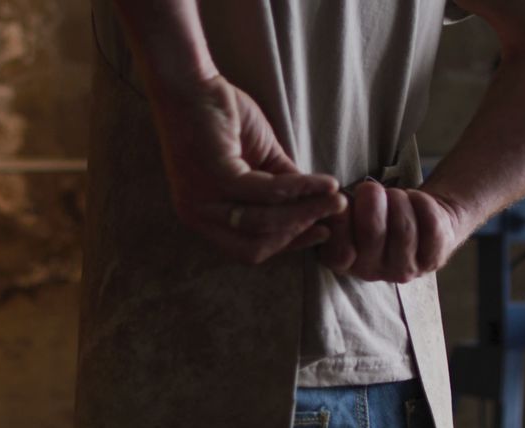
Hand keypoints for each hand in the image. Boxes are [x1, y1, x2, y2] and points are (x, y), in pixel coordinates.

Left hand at [150, 74, 345, 263]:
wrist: (190, 82)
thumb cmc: (221, 117)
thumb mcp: (259, 161)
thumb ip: (284, 186)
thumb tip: (320, 205)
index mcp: (205, 218)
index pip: (250, 248)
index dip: (289, 244)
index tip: (322, 233)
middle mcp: (199, 215)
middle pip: (257, 245)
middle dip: (298, 233)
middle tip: (331, 213)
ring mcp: (204, 198)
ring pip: (264, 222)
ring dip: (305, 211)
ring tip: (333, 198)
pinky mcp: (215, 175)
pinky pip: (267, 192)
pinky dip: (300, 189)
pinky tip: (322, 182)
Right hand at [317, 181, 464, 282]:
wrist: (414, 221)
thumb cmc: (373, 216)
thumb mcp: (347, 213)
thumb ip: (336, 211)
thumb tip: (339, 206)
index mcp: (344, 263)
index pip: (337, 251)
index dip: (340, 219)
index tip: (343, 199)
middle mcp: (372, 273)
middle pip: (372, 233)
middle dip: (372, 200)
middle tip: (371, 188)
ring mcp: (404, 270)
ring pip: (403, 229)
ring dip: (398, 200)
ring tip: (395, 195)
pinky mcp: (432, 259)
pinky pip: (430, 226)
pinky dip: (422, 203)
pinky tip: (415, 200)